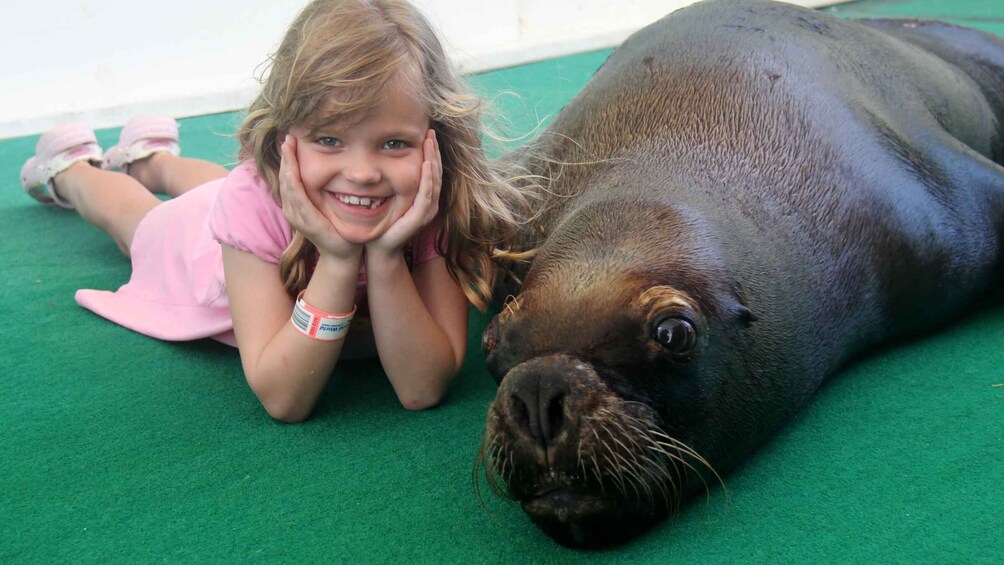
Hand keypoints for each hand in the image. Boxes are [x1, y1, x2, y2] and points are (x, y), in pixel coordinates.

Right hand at [279, 135, 360, 259]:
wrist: (343, 252)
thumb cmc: (337, 228)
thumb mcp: (326, 204)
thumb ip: (321, 190)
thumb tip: (328, 169)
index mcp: (295, 204)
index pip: (288, 176)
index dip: (288, 158)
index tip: (290, 139)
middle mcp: (291, 209)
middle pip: (285, 177)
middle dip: (286, 156)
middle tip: (287, 136)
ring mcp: (297, 216)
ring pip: (288, 185)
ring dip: (287, 165)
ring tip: (287, 146)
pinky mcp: (306, 221)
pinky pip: (297, 199)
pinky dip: (293, 183)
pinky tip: (292, 171)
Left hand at [367, 129, 441, 255]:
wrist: (379, 247)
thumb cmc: (383, 221)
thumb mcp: (391, 195)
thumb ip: (395, 180)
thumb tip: (387, 156)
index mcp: (426, 197)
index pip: (432, 170)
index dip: (432, 152)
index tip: (428, 133)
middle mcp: (430, 203)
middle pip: (436, 172)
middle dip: (434, 151)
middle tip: (431, 132)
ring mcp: (427, 211)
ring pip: (434, 180)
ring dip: (433, 160)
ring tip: (430, 142)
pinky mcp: (419, 217)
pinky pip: (426, 194)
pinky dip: (427, 179)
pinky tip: (426, 164)